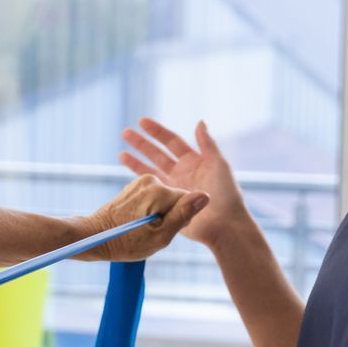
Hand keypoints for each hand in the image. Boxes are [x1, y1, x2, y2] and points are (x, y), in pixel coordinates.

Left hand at [76, 173, 207, 261]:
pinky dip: (150, 210)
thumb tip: (205, 196)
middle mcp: (150, 180)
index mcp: (158, 190)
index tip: (163, 230)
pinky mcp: (135, 185)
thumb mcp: (161, 235)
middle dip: (169, 216)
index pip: (188, 201)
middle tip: (150, 230)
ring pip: (165, 199)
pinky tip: (137, 220)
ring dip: (159, 214)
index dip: (179, 219)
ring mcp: (140, 181)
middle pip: (176, 198)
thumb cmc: (126, 242)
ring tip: (141, 227)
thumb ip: (184, 214)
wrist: (95, 236)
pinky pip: (154, 198)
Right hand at [119, 118, 247, 250]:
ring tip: (121, 153)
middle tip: (125, 133)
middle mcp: (182, 172)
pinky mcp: (168, 203)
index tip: (142, 122)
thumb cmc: (226, 194)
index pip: (171, 141)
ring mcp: (173, 188)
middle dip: (141, 143)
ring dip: (136, 162)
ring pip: (150, 171)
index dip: (157, 131)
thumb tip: (199, 121)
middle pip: (157, 154)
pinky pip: (150, 191)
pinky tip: (128, 178)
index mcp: (194, 161)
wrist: (223, 225)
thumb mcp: (219, 164)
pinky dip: (139, 184)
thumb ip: (207, 143)